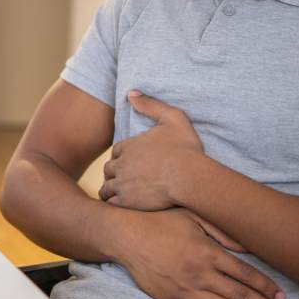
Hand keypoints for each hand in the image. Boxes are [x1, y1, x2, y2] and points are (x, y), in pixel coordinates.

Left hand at [99, 91, 202, 210]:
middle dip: (115, 173)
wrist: (191, 177)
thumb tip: (131, 93)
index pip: (116, 152)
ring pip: (106, 188)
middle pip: (108, 169)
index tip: (130, 163)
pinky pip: (110, 203)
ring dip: (111, 190)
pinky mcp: (127, 201)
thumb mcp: (172, 118)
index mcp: (128, 145)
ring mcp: (122, 183)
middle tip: (124, 180)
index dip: (121, 157)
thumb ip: (151, 105)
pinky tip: (124, 205)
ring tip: (122, 194)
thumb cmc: (186, 149)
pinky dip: (114, 203)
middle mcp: (121, 164)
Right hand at [113, 209, 286, 298]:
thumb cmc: (160, 222)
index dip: (267, 288)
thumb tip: (247, 247)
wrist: (127, 237)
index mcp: (209, 252)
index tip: (281, 297)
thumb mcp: (193, 216)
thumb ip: (222, 231)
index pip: (247, 275)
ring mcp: (187, 291)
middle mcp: (201, 275)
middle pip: (242, 298)